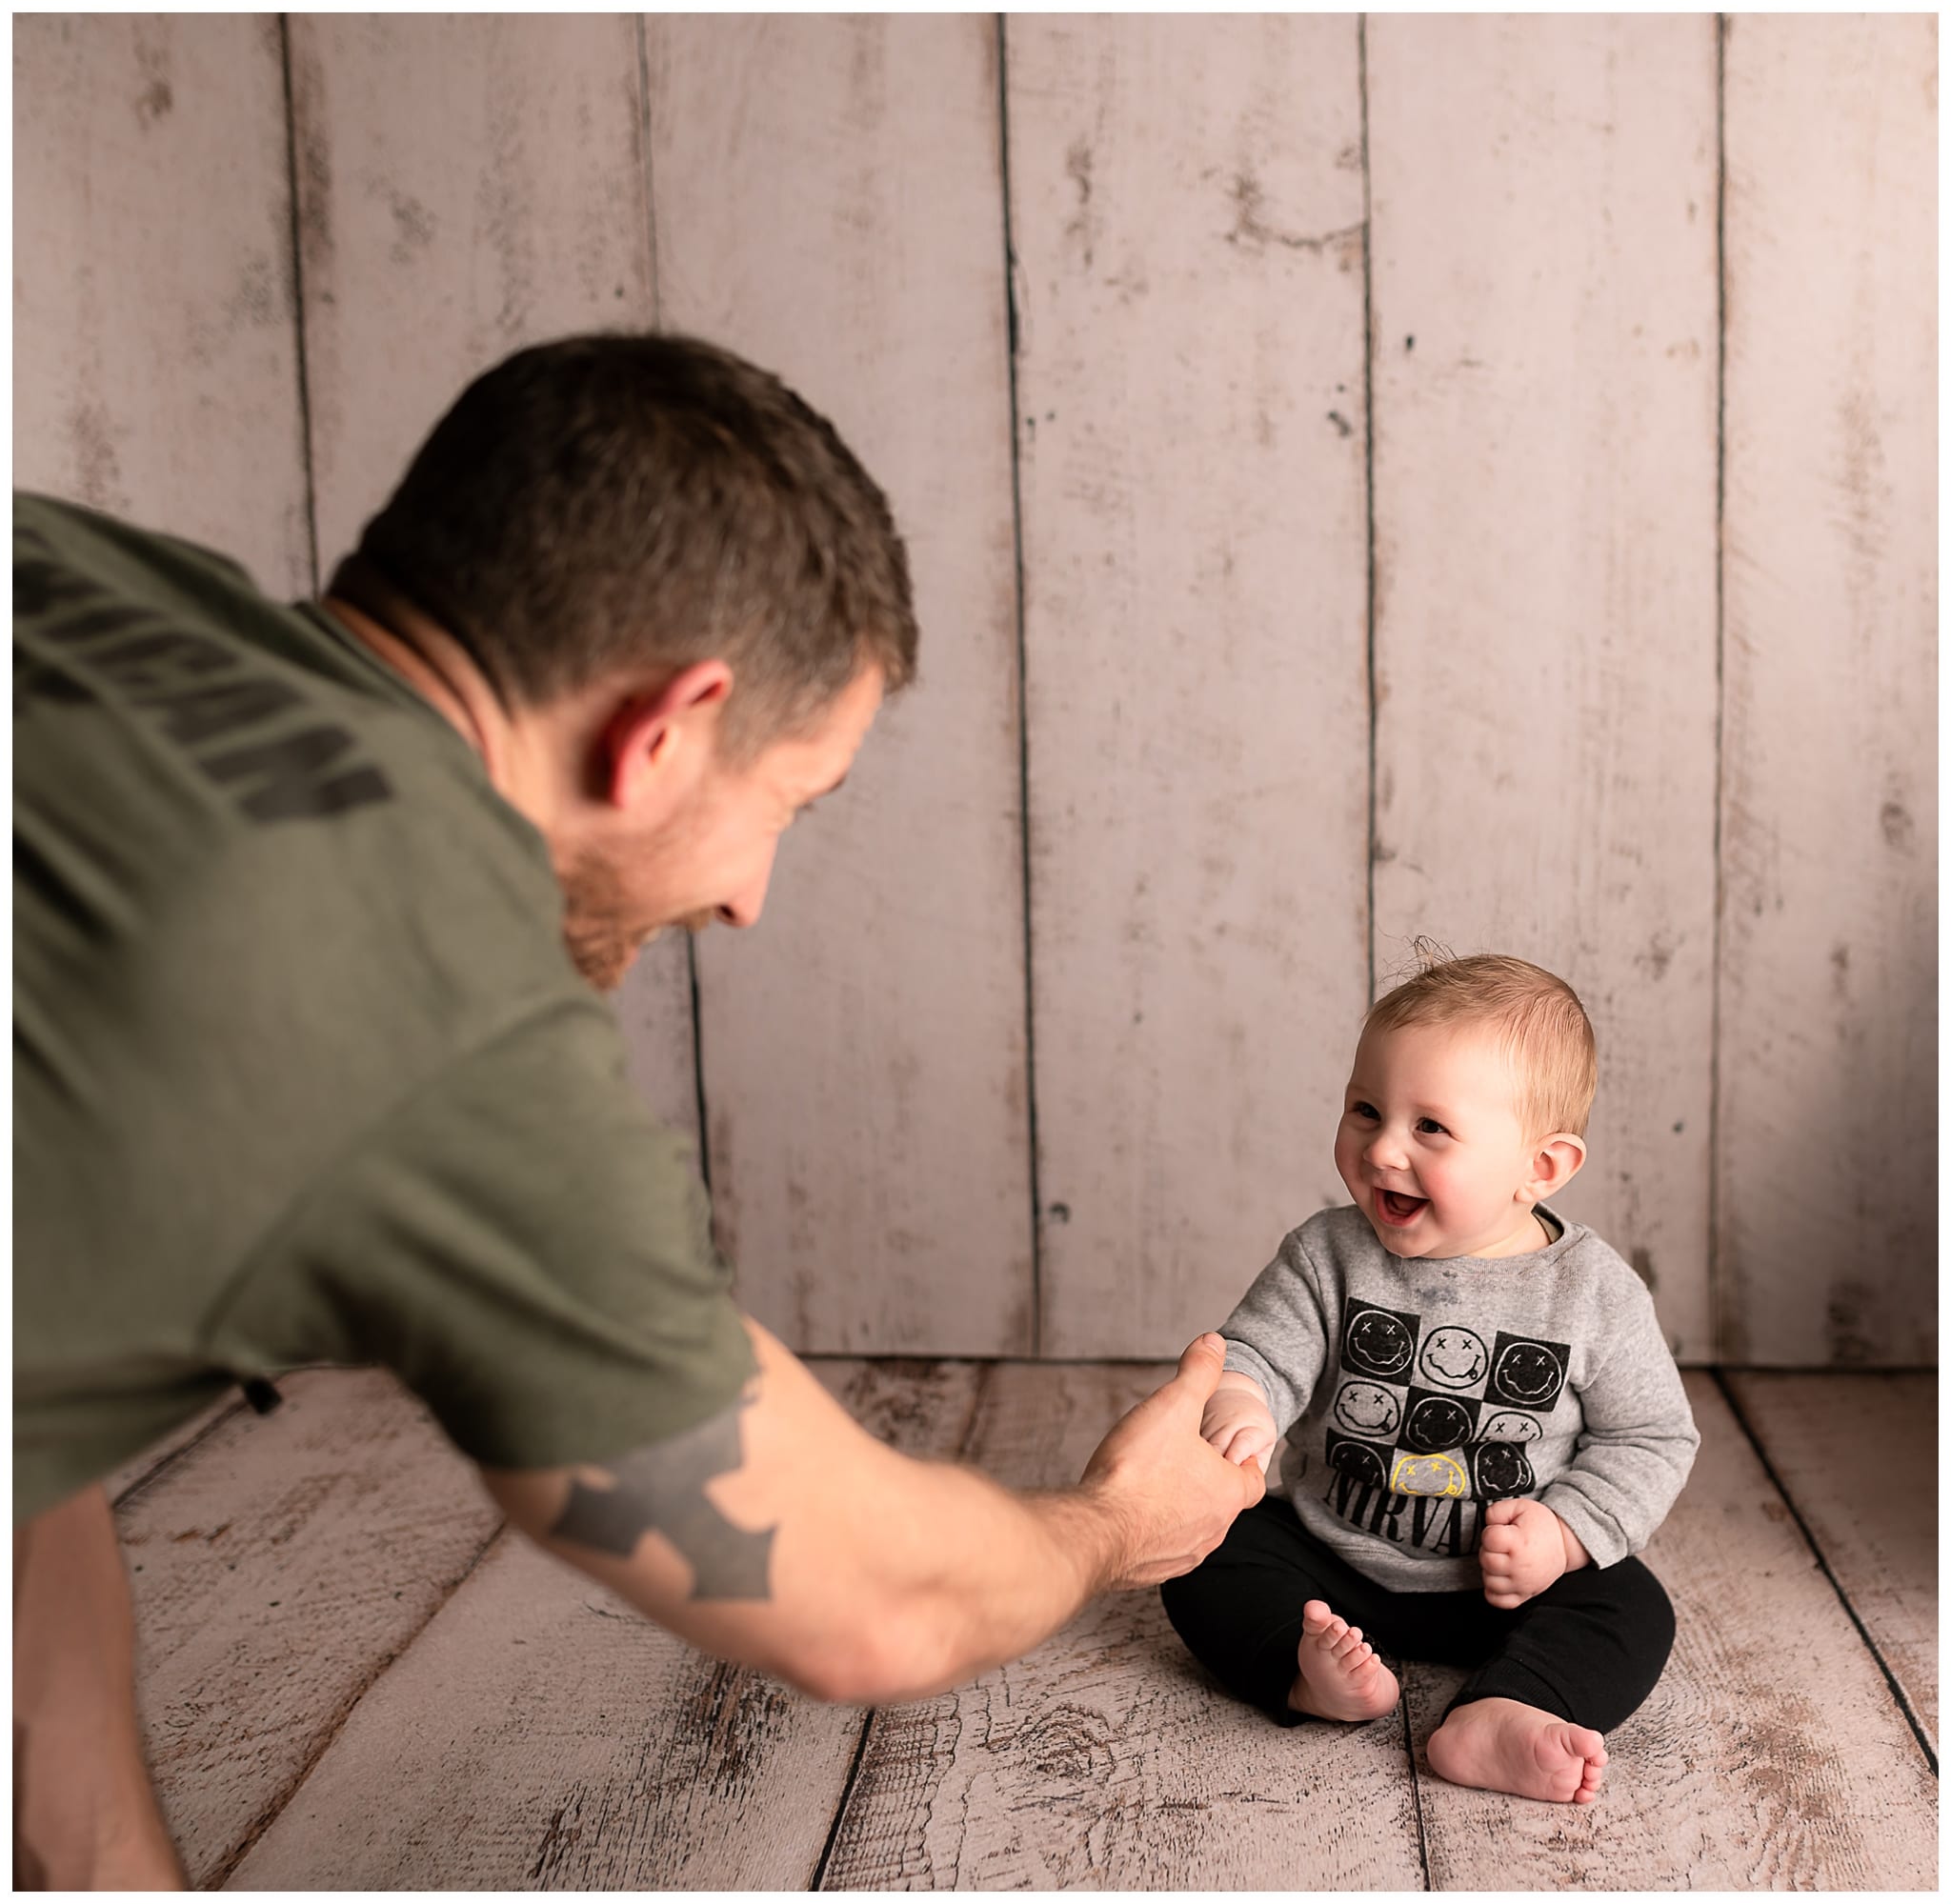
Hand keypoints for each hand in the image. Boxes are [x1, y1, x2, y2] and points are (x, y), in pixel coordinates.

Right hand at [1079, 1333, 1265, 1590]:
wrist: (1094, 1531)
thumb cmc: (1137, 1472)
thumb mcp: (1171, 1407)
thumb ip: (1196, 1373)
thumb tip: (1214, 1343)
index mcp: (1226, 1494)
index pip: (1254, 1480)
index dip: (1243, 1460)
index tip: (1228, 1447)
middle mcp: (1212, 1532)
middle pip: (1221, 1502)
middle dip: (1204, 1479)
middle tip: (1182, 1455)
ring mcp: (1182, 1556)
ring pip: (1192, 1527)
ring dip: (1178, 1506)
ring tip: (1152, 1481)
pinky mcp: (1150, 1570)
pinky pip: (1160, 1547)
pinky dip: (1151, 1529)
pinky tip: (1128, 1510)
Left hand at [1478, 1498, 1582, 1608]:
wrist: (1564, 1545)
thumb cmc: (1542, 1527)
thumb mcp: (1521, 1507)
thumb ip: (1497, 1510)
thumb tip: (1487, 1523)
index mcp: (1519, 1544)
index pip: (1489, 1539)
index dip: (1490, 1532)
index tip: (1500, 1531)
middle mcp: (1520, 1567)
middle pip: (1487, 1561)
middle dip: (1489, 1550)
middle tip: (1501, 1546)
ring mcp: (1522, 1584)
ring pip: (1489, 1582)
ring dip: (1491, 1570)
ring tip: (1502, 1559)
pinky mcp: (1524, 1595)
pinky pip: (1498, 1601)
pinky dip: (1494, 1591)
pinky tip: (1500, 1577)